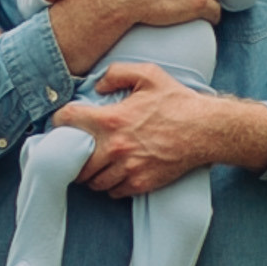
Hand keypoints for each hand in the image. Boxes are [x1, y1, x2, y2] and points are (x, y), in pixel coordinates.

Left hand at [55, 64, 266, 196]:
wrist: (207, 131)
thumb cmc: (178, 102)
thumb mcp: (149, 74)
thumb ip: (116, 73)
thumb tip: (96, 86)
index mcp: (111, 120)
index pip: (67, 121)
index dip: (59, 121)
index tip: (62, 123)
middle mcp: (115, 147)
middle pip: (75, 161)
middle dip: (74, 155)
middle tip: (79, 150)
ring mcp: (127, 169)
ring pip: (93, 181)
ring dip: (92, 173)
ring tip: (97, 164)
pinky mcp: (141, 183)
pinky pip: (113, 191)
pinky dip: (111, 185)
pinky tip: (116, 174)